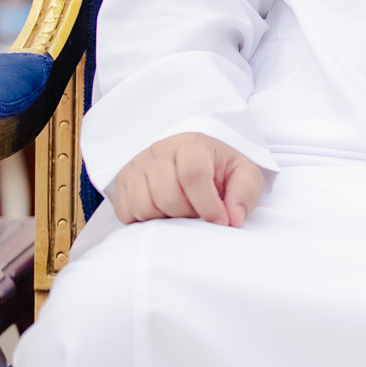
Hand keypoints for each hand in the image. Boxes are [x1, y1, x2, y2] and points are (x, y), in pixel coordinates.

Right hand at [112, 132, 265, 226]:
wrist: (192, 156)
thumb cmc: (218, 167)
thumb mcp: (242, 174)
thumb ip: (244, 193)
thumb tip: (233, 220)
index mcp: (192, 145)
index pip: (193, 174)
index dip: (208, 204)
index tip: (220, 221)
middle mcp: (159, 152)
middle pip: (167, 196)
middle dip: (188, 213)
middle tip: (199, 211)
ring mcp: (136, 166)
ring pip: (144, 206)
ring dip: (166, 218)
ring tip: (181, 209)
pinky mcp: (121, 182)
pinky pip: (126, 212)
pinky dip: (145, 220)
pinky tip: (162, 211)